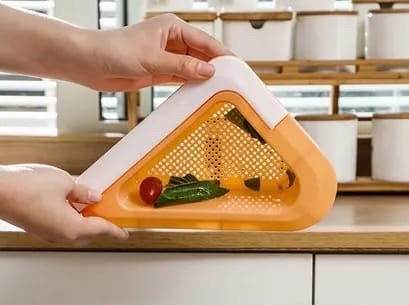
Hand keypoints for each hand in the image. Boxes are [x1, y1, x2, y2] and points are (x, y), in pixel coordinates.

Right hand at [0, 164, 127, 244]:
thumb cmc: (26, 188)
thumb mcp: (65, 183)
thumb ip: (83, 192)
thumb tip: (93, 195)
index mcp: (73, 229)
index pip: (102, 230)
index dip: (116, 231)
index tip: (124, 234)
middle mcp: (61, 236)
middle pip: (89, 234)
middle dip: (100, 226)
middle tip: (108, 214)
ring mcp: (48, 233)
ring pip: (75, 232)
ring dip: (85, 222)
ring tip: (90, 205)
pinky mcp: (38, 228)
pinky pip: (61, 227)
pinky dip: (71, 219)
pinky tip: (70, 205)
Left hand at [79, 13, 231, 90]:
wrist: (92, 64)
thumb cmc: (115, 50)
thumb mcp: (153, 59)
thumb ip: (182, 67)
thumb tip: (207, 71)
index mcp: (172, 27)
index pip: (205, 41)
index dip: (222, 54)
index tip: (236, 66)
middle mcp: (172, 41)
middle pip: (202, 54)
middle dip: (216, 67)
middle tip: (233, 81)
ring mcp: (167, 57)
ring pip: (194, 67)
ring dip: (205, 77)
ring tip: (221, 88)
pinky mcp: (161, 72)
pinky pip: (183, 78)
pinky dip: (192, 84)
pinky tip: (202, 91)